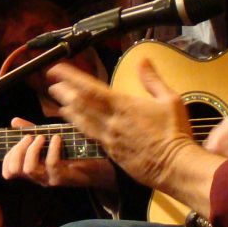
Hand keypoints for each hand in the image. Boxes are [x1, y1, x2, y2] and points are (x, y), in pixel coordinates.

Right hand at [0, 117, 116, 190]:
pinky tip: (58, 138)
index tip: (21, 140)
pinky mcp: (63, 178)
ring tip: (41, 137)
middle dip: (18, 149)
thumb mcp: (49, 138)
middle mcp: (38, 177)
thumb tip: (13, 121)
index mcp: (33, 169)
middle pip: (14, 170)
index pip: (8, 171)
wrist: (100, 166)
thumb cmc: (74, 151)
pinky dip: (53, 148)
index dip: (8, 156)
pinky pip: (52, 164)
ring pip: (30, 169)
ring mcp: (49, 179)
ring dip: (32, 149)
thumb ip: (31, 131)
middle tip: (30, 137)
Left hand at [47, 60, 195, 191]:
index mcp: (123, 106)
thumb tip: (143, 60)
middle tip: (52, 85)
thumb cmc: (175, 132)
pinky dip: (80, 126)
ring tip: (58, 102)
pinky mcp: (111, 152)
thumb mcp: (170, 99)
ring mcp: (109, 139)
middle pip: (79, 105)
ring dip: (68, 110)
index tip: (56, 70)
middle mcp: (111, 122)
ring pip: (82, 122)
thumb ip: (152, 79)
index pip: (89, 89)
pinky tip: (76, 123)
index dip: (70, 78)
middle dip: (64, 93)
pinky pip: (90, 136)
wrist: (174, 167)